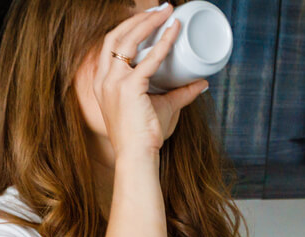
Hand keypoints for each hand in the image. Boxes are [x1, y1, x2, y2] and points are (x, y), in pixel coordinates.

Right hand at [95, 5, 209, 157]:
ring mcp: (114, 83)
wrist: (137, 155)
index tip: (146, 17)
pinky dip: (164, 42)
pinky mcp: (129, 88)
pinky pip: (149, 59)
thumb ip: (181, 94)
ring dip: (148, 22)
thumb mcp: (162, 108)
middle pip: (115, 36)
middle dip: (137, 18)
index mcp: (103, 83)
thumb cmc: (144, 136)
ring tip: (167, 11)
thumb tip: (201, 83)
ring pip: (127, 40)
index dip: (127, 27)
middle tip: (160, 9)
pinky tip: (174, 31)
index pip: (110, 46)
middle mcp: (104, 80)